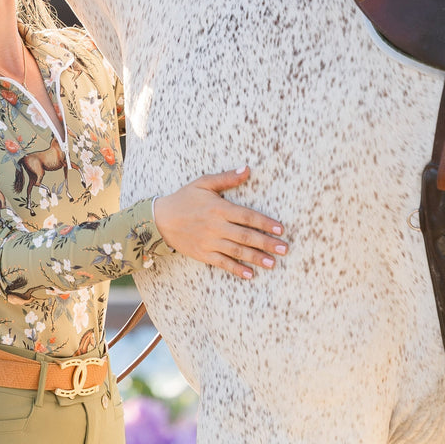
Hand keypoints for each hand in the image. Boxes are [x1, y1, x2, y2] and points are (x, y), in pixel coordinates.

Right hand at [151, 167, 285, 279]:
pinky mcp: (203, 254)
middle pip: (246, 236)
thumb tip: (247, 169)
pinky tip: (249, 274)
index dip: (265, 223)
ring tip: (272, 263)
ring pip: (237, 251)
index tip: (281, 229)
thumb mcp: (203, 183)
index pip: (247, 216)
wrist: (160, 219)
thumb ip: (226, 178)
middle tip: (284, 249)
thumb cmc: (183, 199)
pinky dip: (236, 269)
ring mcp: (209, 242)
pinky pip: (222, 263)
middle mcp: (216, 226)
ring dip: (256, 258)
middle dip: (267, 243)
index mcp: (219, 208)